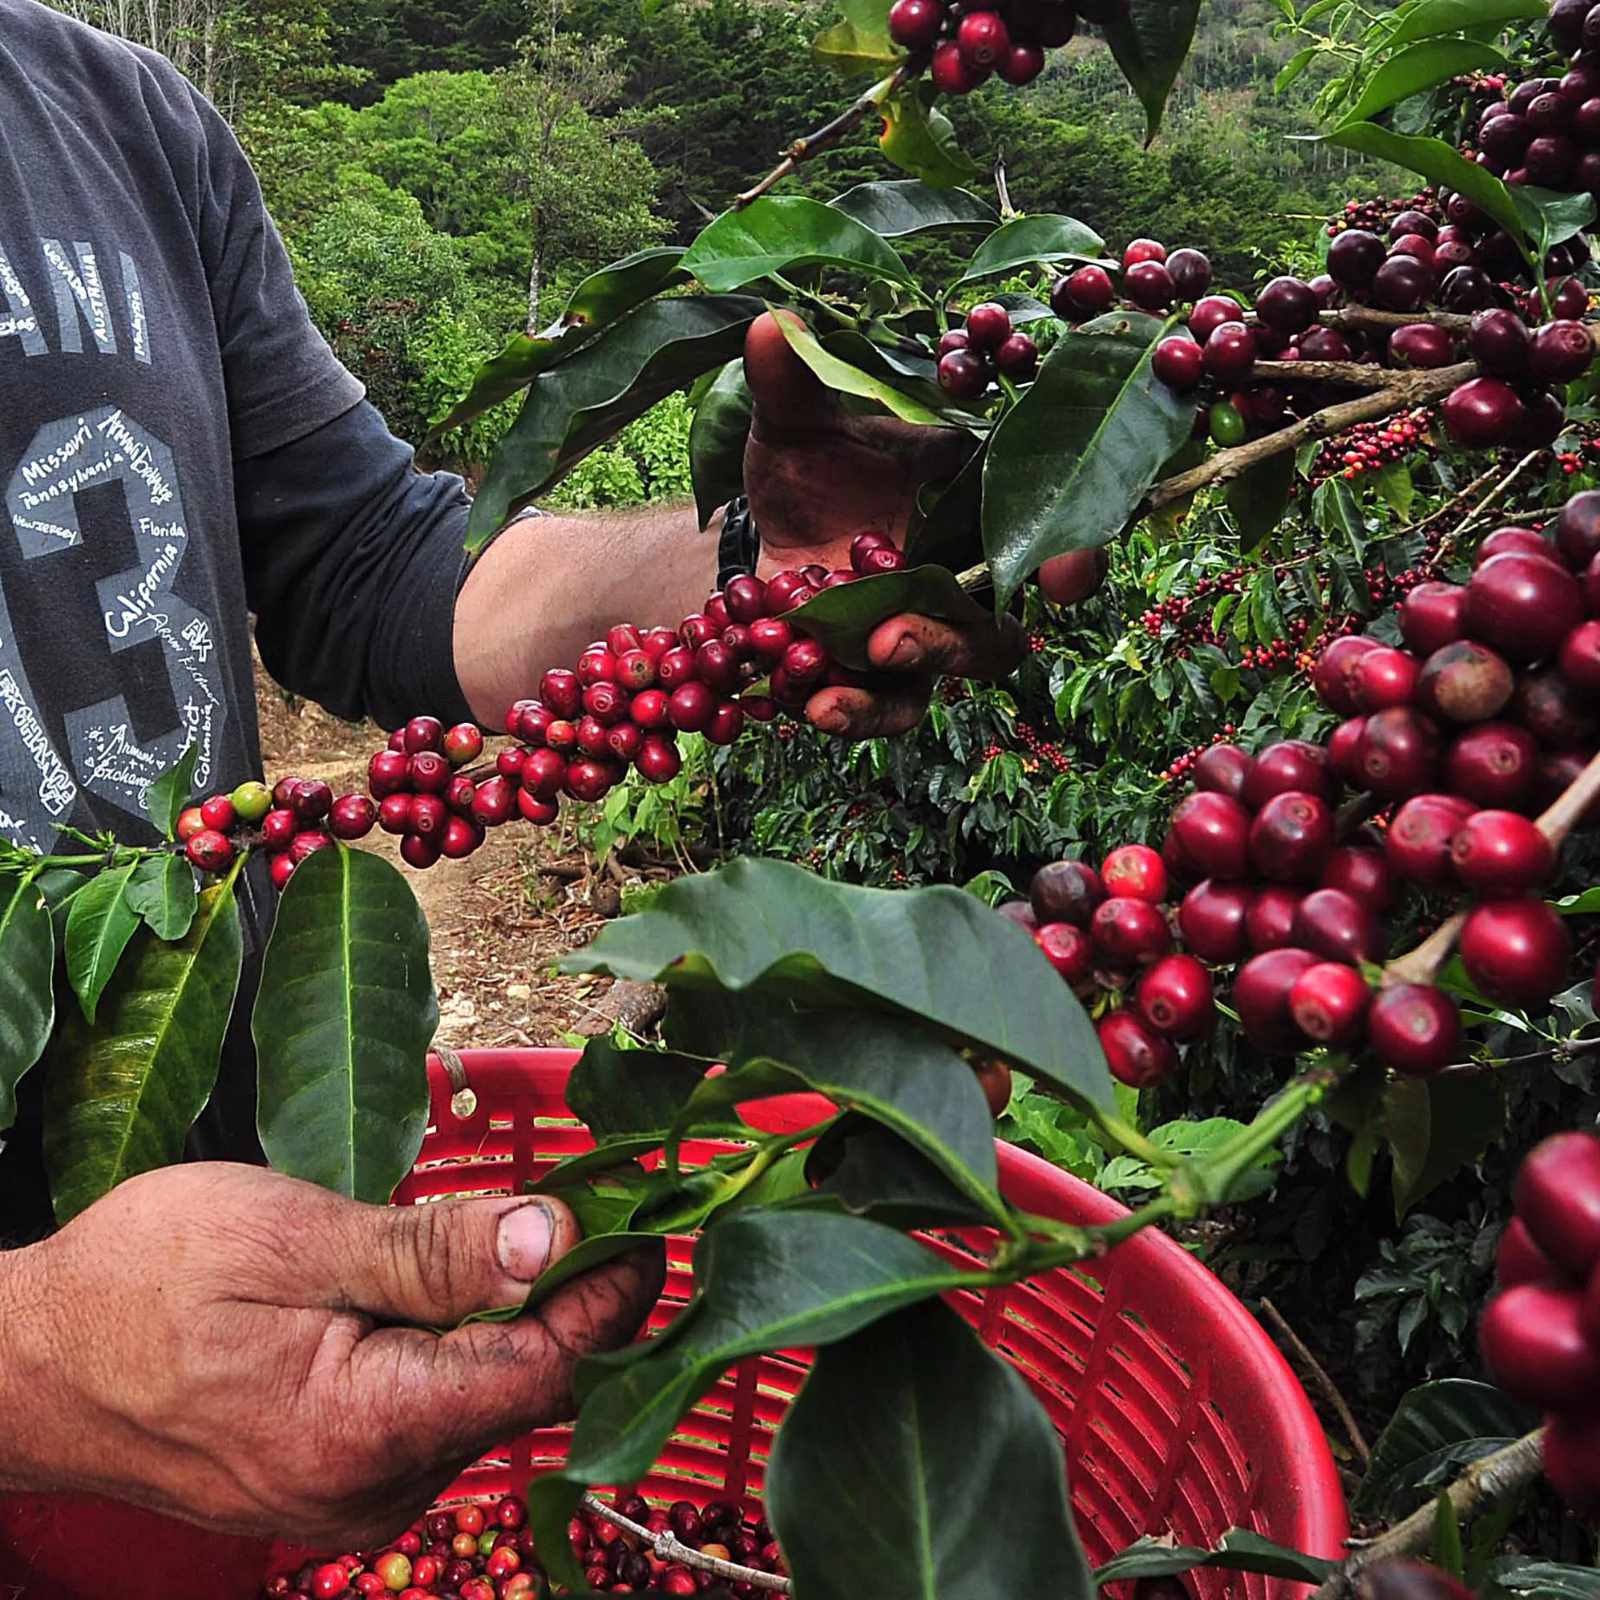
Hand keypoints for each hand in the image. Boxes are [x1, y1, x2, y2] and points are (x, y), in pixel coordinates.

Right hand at [0, 1163, 663, 1546]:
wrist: (32, 1362)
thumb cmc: (146, 1282)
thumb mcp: (293, 1238)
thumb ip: (430, 1252)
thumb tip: (553, 1240)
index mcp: (365, 1428)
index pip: (538, 1370)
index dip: (605, 1298)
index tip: (650, 1228)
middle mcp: (374, 1486)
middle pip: (521, 1395)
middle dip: (575, 1308)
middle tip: (612, 1218)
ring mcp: (354, 1493)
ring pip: (482, 1406)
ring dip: (520, 1327)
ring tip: (544, 1240)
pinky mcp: (336, 1477)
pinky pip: (434, 1415)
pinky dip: (465, 1352)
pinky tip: (465, 1293)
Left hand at [742, 312, 1026, 737]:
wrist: (753, 534)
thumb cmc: (805, 468)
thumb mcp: (793, 420)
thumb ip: (792, 380)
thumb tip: (771, 325)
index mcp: (974, 508)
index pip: (1049, 534)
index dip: (1074, 558)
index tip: (1067, 579)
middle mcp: (958, 584)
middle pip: (993, 635)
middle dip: (949, 642)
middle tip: (887, 636)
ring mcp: (916, 638)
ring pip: (937, 681)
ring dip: (889, 692)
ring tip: (828, 694)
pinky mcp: (869, 680)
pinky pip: (876, 708)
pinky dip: (845, 711)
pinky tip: (802, 705)